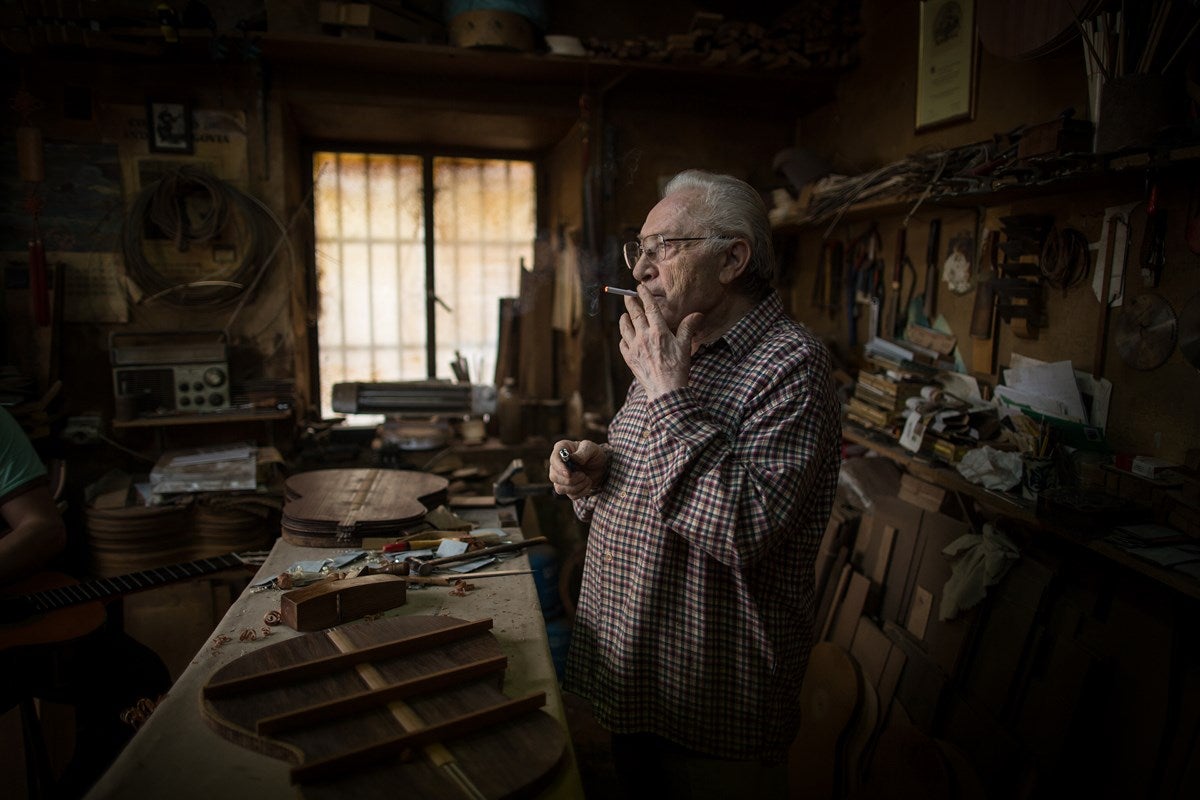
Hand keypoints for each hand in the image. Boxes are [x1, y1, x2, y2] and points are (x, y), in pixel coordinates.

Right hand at [549, 439, 608, 500]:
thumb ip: (583, 452)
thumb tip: (573, 458)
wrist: (601, 466)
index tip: (569, 474)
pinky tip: (588, 484)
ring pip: (560, 488)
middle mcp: (557, 464)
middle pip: (554, 477)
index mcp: (561, 449)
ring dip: (576, 486)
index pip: (554, 460)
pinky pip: (570, 495)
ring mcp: (560, 477)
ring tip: (587, 479)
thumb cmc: (594, 453)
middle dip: (570, 479)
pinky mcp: (567, 488)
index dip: (559, 468)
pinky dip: (581, 491)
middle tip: (583, 475)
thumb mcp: (591, 448)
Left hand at [618, 286, 702, 400]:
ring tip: (624, 315)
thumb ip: (688, 328)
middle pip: (634, 315)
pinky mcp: (629, 359)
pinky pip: (622, 344)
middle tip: (627, 296)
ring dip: (624, 319)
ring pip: (625, 328)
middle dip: (630, 303)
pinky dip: (623, 338)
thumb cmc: (678, 368)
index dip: (644, 296)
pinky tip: (625, 337)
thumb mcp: (685, 347)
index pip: (650, 308)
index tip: (639, 288)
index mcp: (658, 332)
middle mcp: (644, 337)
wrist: (666, 390)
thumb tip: (697, 314)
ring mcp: (634, 348)